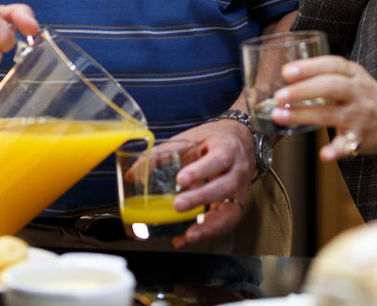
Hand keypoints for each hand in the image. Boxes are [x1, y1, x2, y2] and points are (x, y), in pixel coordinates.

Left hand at [164, 119, 253, 247]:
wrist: (242, 141)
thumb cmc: (213, 140)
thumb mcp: (191, 139)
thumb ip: (164, 154)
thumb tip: (135, 174)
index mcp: (226, 148)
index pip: (219, 159)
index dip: (201, 170)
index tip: (181, 179)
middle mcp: (238, 170)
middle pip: (226, 186)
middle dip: (202, 198)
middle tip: (178, 205)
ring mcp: (240, 190)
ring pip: (232, 210)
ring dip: (210, 225)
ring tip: (189, 235)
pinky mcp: (236, 204)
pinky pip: (226, 222)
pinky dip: (207, 232)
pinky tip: (188, 238)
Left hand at [272, 55, 376, 160]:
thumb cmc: (366, 96)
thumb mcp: (353, 78)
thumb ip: (327, 75)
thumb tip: (287, 77)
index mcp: (354, 74)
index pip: (332, 65)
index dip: (309, 67)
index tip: (287, 72)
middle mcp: (357, 93)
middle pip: (330, 87)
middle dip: (302, 90)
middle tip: (278, 96)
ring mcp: (359, 116)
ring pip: (331, 114)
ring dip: (303, 115)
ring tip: (280, 116)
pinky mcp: (361, 138)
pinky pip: (347, 145)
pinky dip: (335, 150)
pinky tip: (323, 154)